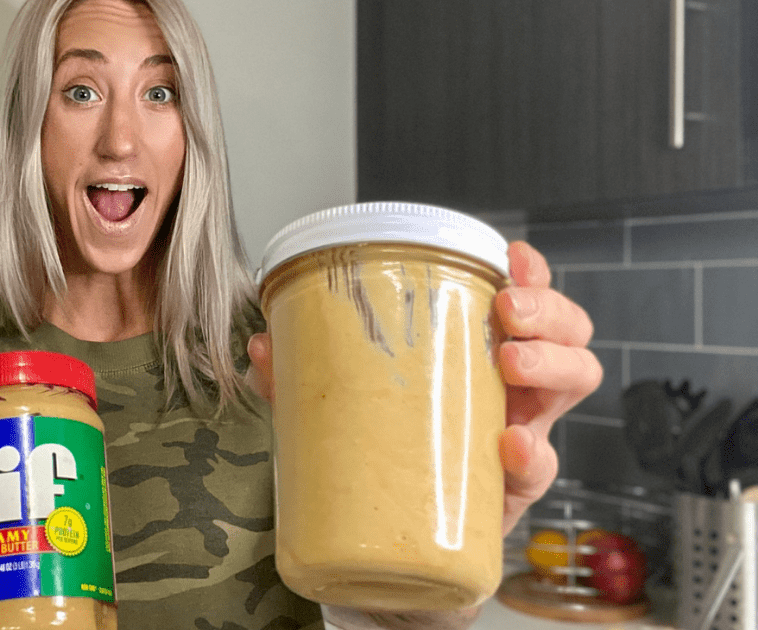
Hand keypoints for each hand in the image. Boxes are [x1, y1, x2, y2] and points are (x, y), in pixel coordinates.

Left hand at [246, 241, 601, 535]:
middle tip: (508, 314)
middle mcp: (513, 388)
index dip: (529, 273)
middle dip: (548, 311)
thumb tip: (262, 345)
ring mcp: (522, 433)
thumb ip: (300, 378)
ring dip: (554, 362)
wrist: (395, 547)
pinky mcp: (514, 490)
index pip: (523, 297)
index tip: (509, 257)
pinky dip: (531, 453)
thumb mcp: (340, 406)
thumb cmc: (382, 456)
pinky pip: (541, 469)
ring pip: (576, 381)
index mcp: (477, 354)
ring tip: (513, 364)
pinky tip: (509, 444)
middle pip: (568, 331)